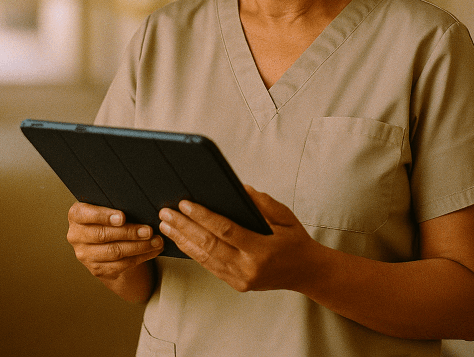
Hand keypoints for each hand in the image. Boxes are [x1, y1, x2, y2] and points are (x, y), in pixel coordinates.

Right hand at [67, 202, 163, 281]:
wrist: (105, 240)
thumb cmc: (109, 215)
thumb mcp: (107, 204)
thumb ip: (115, 202)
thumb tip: (139, 202)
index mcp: (76, 215)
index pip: (85, 214)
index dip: (104, 216)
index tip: (123, 217)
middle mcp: (76, 235)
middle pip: (103, 235)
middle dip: (129, 233)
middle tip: (148, 230)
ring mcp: (85, 255)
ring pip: (114, 252)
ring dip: (139, 247)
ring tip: (156, 241)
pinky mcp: (97, 269)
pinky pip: (121, 265)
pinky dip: (140, 257)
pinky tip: (152, 250)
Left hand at [159, 186, 315, 292]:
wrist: (307, 273)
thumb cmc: (295, 240)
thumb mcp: (285, 216)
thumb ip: (261, 202)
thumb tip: (238, 188)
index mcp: (261, 250)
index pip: (225, 231)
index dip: (203, 217)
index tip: (185, 204)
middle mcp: (248, 268)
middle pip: (208, 245)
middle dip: (184, 227)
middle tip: (166, 213)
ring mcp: (240, 279)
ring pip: (204, 258)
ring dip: (182, 240)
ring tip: (166, 225)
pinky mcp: (236, 284)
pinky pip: (209, 266)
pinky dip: (193, 251)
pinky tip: (181, 239)